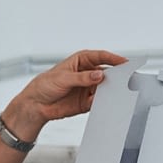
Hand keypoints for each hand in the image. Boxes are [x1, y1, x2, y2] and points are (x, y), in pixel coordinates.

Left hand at [4, 50, 125, 135]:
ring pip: (105, 87)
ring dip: (111, 90)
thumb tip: (99, 75)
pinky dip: (104, 102)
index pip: (101, 57)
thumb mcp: (63, 78)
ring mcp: (88, 87)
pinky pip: (100, 101)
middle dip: (116, 75)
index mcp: (81, 61)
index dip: (113, 58)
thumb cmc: (44, 85)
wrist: (36, 105)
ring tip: (117, 93)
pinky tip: (106, 103)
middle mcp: (87, 73)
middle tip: (125, 79)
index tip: (124, 62)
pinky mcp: (87, 101)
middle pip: (107, 72)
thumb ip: (82, 78)